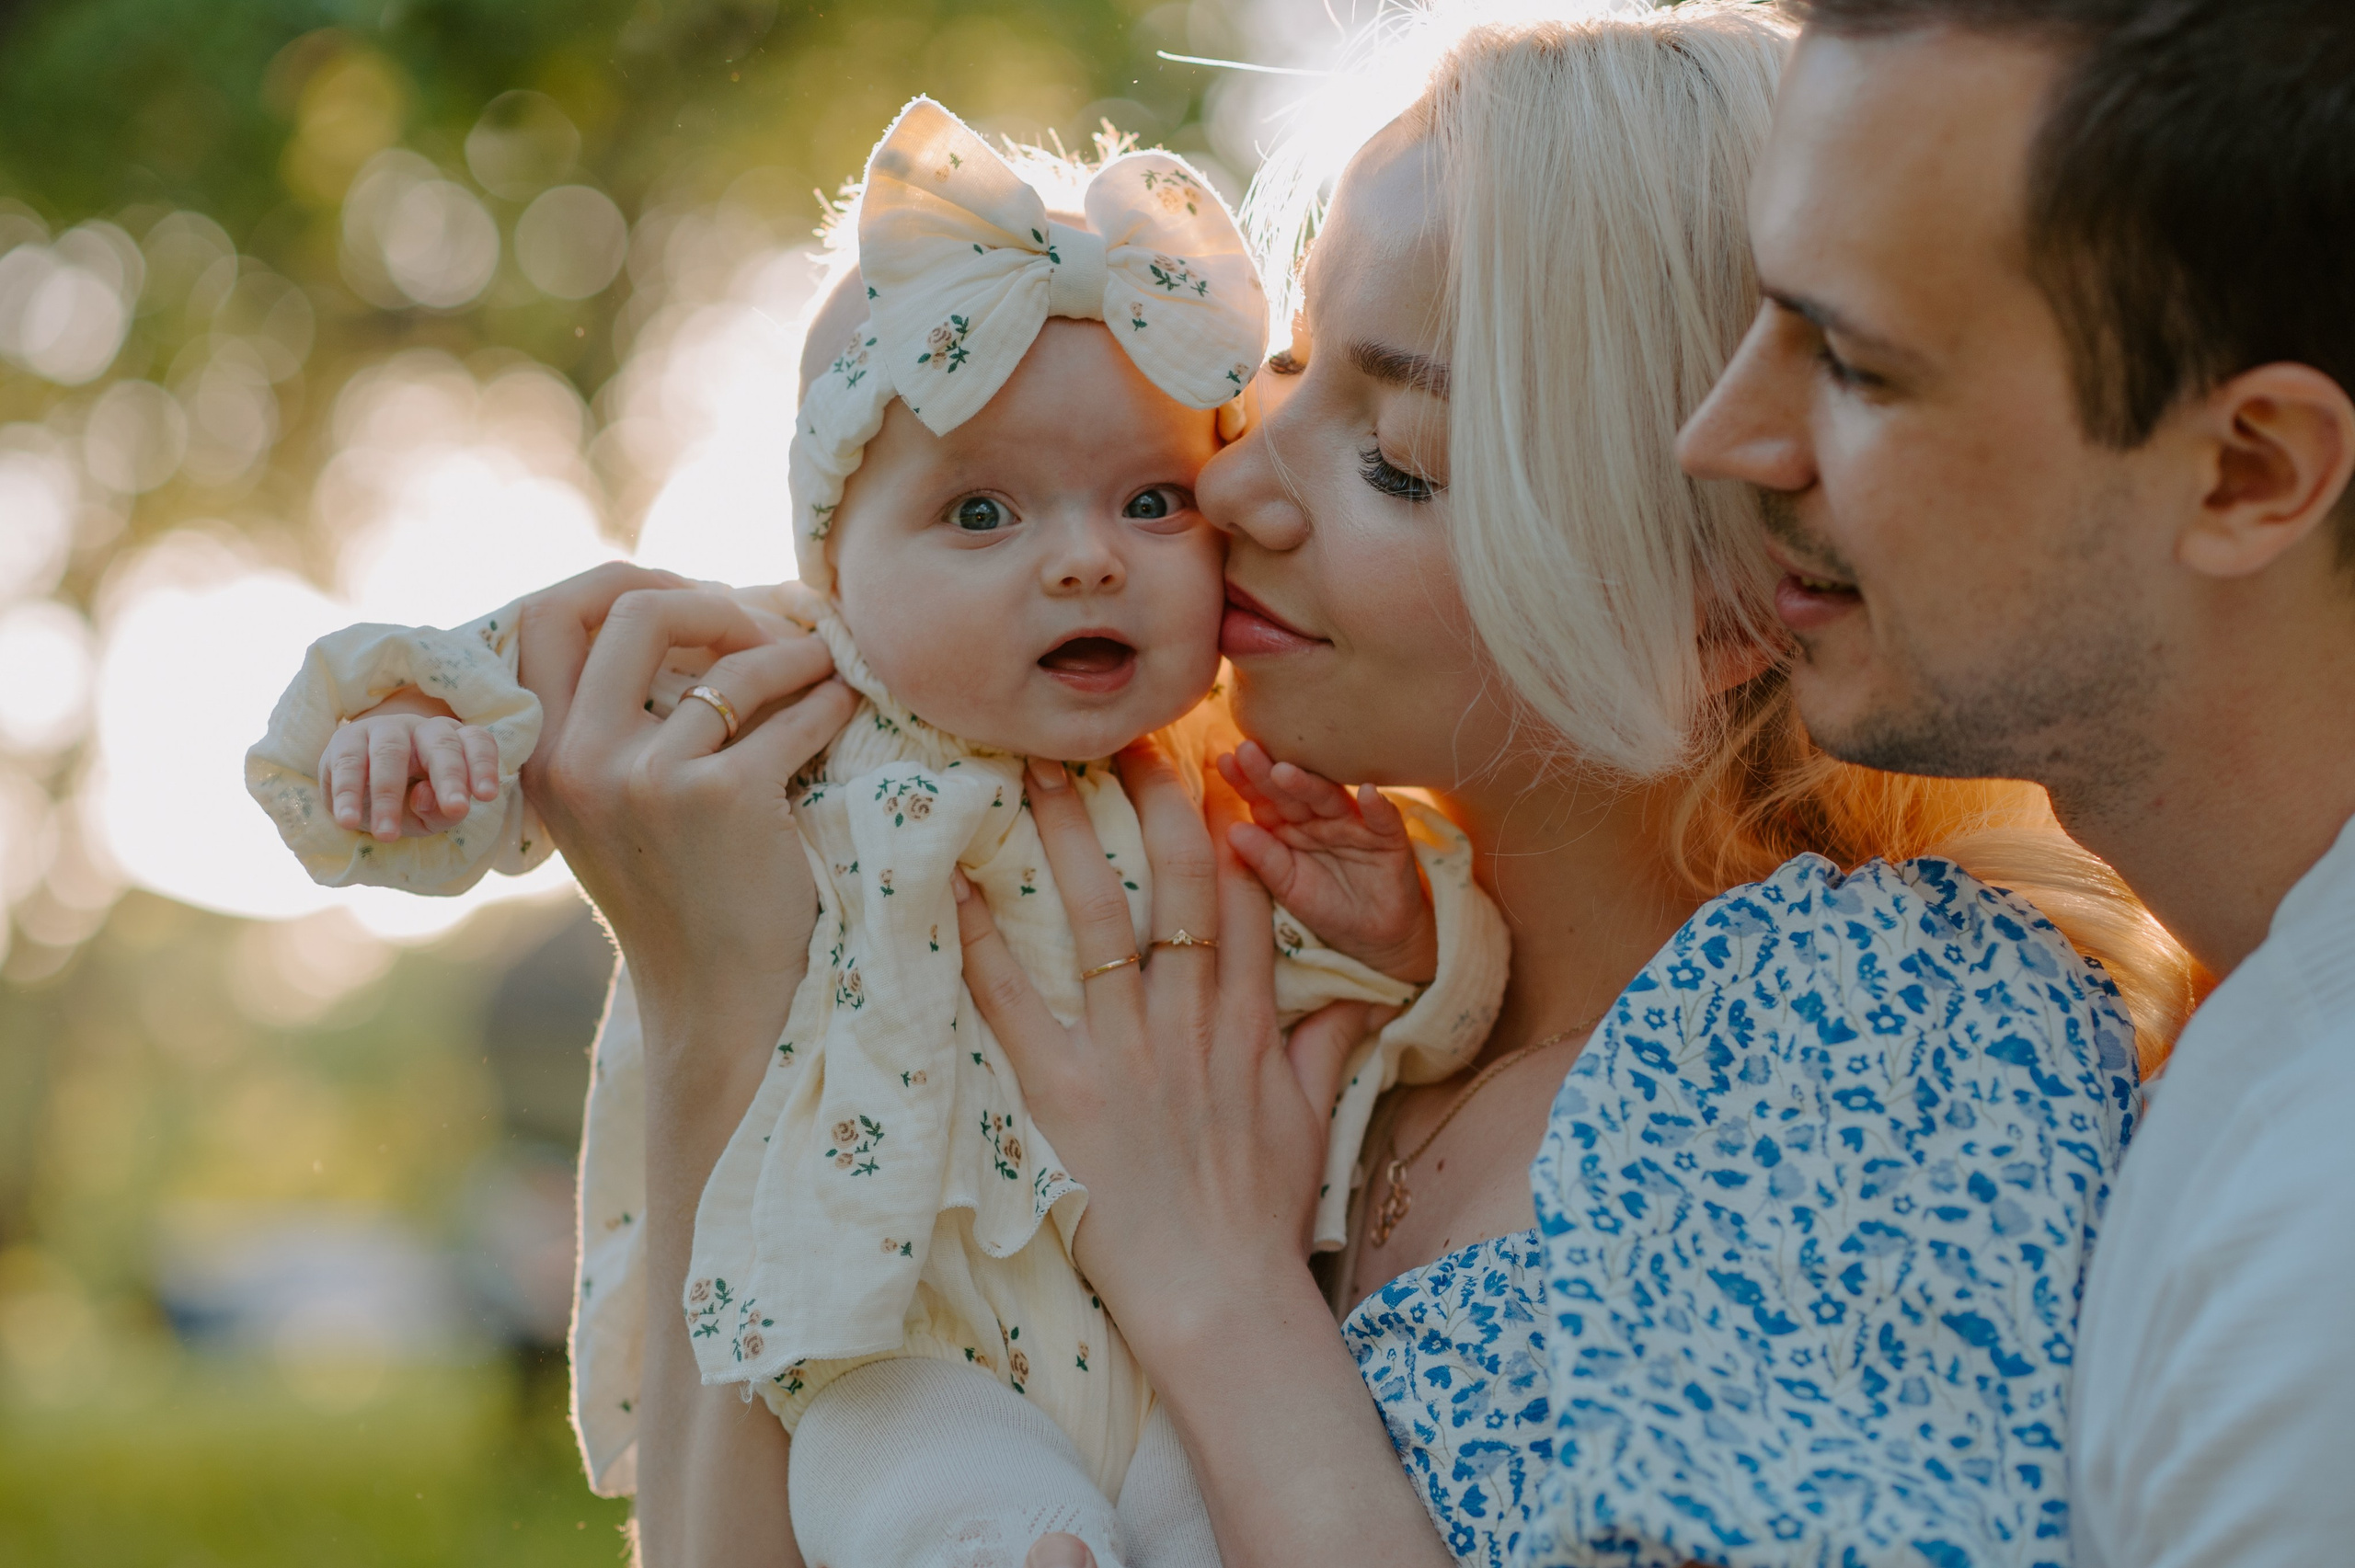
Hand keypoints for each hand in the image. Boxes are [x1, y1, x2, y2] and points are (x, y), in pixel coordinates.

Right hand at [317, 695, 501, 841]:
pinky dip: (347, 793)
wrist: (358, 793)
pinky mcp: (347, 739)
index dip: (483, 765)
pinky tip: (347, 821)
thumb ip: (441, 812)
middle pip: (441, 744)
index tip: (487, 795)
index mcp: (454, 742)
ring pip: (390, 752)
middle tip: (456, 809)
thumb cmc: (408, 802)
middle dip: (450, 777)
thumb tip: (425, 796)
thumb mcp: (433, 817)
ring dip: (388, 795)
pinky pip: (348, 763)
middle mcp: (423, 729)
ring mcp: (384, 729)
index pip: (476, 742)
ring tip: (386, 835)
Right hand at [516, 571, 856, 1037]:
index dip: (628, 582)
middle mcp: (580, 760)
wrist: (716, 1000)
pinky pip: (794, 714)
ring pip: (735, 661)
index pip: (554, 613)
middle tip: (768, 626)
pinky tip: (845, 704)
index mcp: (542, 754)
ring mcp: (649, 779)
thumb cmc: (680, 895)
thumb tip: (682, 603)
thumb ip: (617, 717)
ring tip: (825, 662)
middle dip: (718, 602)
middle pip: (638, 607)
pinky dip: (830, 699)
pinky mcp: (724, 800)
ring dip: (796, 651)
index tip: (693, 598)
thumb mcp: (613, 803)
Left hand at [953, 741, 1384, 1341]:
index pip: (1244, 898)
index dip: (1225, 823)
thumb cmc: (1258, 1214)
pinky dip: (985, 944)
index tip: (1202, 762)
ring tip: (1033, 770)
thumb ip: (1321, 1049)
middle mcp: (1191, 1020)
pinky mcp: (1067, 1094)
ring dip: (1066, 839)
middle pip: (1179, 884)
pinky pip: (1019, 1002)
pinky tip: (956, 888)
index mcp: (1249, 1021)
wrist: (1221, 1296)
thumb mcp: (1305, 1121)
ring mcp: (1128, 1052)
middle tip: (1122, 732)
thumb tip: (1350, 1003)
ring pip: (1100, 920)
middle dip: (1154, 800)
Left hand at [1217, 741, 1437, 982]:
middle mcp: (1320, 818)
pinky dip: (1378, 807)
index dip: (1247, 782)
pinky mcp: (1389, 838)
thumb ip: (1264, 860)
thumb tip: (1233, 831)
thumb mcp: (1289, 888)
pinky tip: (1368, 793)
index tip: (1224, 762)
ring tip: (1284, 771)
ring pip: (1330, 799)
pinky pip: (1384, 820)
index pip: (1266, 800)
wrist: (1376, 935)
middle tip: (1246, 750)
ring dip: (1310, 785)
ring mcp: (1355, 824)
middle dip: (1268, 773)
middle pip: (1293, 792)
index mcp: (1292, 827)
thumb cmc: (1329, 907)